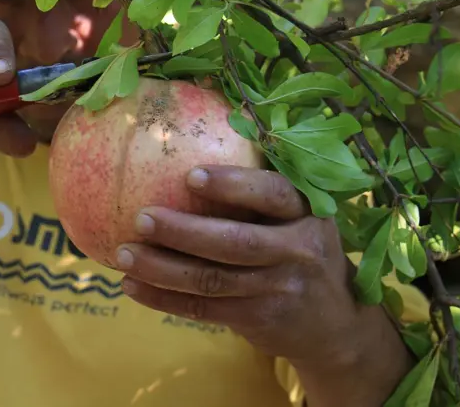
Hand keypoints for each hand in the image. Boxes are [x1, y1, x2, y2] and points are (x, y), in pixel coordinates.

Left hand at [114, 165, 412, 402]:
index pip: (273, 194)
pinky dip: (164, 299)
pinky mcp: (259, 319)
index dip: (233, 185)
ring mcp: (279, 289)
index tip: (189, 175)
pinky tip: (132, 286)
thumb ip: (261, 188)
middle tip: (140, 217)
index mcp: (307, 211)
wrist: (336, 325)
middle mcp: (298, 250)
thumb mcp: (300, 215)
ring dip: (162, 268)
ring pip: (212, 279)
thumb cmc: (300, 250)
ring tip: (123, 253)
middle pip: (235, 242)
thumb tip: (199, 134)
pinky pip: (203, 309)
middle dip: (184, 230)